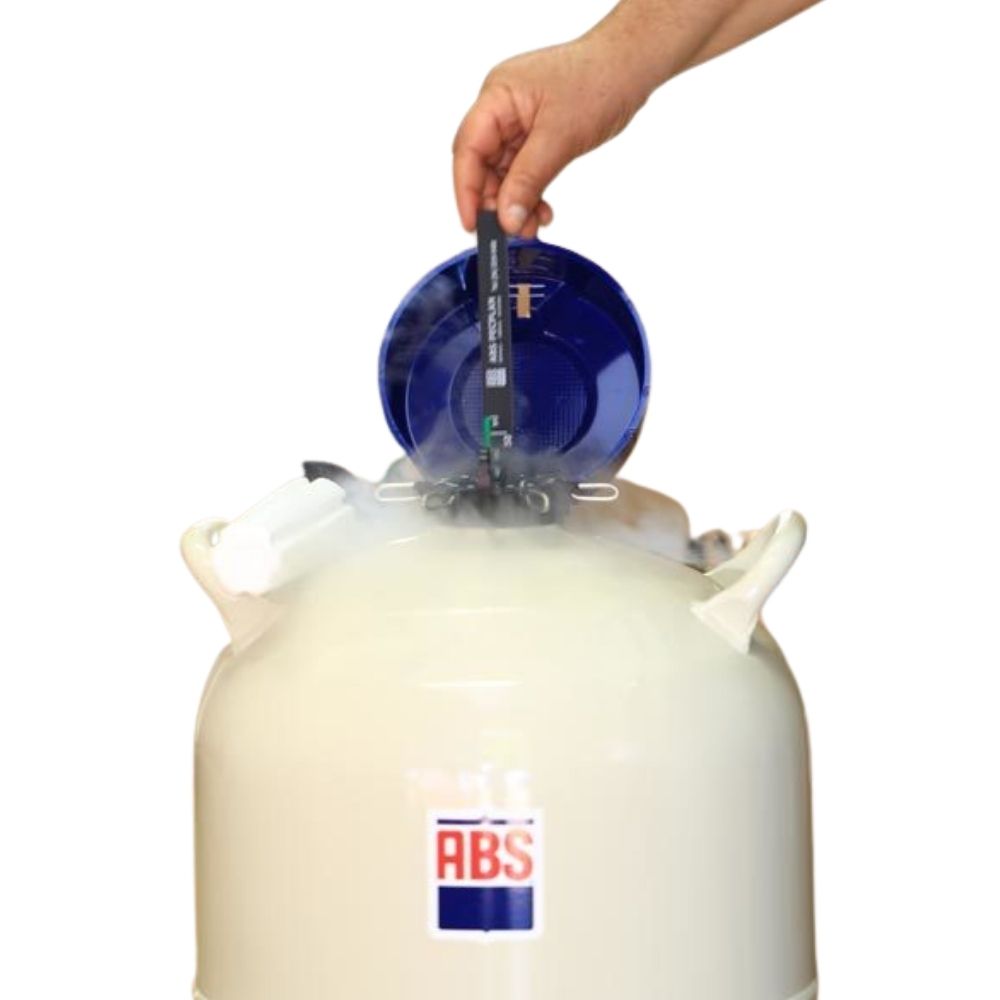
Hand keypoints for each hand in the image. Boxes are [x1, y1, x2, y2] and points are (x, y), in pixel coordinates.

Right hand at [453, 37, 648, 236]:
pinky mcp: (535, 134)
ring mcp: (518, 122)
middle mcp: (501, 108)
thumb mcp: (560, 136)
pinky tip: (541, 210)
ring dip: (514, 202)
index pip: (468, 149)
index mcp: (497, 96)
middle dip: (494, 201)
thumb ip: (529, 179)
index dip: (466, 190)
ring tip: (531, 225)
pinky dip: (529, 192)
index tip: (472, 224)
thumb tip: (507, 216)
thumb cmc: (600, 80)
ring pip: (503, 173)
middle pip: (482, 164)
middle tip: (510, 229)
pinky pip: (522, 170)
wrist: (630, 66)